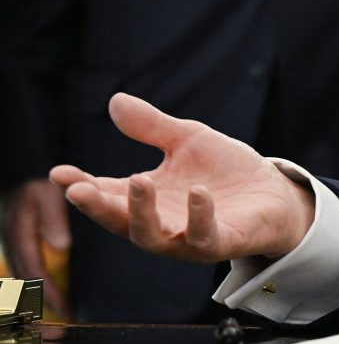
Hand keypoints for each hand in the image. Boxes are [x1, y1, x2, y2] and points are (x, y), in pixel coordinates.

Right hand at [2, 179, 70, 314]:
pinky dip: (34, 277)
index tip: (65, 310)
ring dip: (35, 292)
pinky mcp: (16, 234)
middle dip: (40, 300)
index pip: (33, 271)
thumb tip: (61, 246)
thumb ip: (52, 218)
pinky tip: (44, 284)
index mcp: (18, 233)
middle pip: (25, 278)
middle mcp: (12, 239)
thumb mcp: (43, 194)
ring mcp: (12, 237)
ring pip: (22, 272)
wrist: (18, 165)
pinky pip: (24, 261)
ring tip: (55, 310)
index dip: (48, 292)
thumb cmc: (33, 178)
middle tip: (61, 321)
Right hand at [50, 93, 315, 262]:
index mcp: (147, 197)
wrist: (274, 194)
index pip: (105, 193)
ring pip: (152, 237)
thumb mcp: (189, 141)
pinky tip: (198, 192)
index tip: (58, 173)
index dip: (80, 185)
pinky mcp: (219, 243)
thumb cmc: (226, 172)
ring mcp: (187, 237)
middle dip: (97, 206)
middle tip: (77, 190)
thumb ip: (153, 126)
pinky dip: (199, 216)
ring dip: (141, 213)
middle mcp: (160, 222)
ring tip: (138, 182)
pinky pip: (203, 238)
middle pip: (118, 220)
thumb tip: (116, 100)